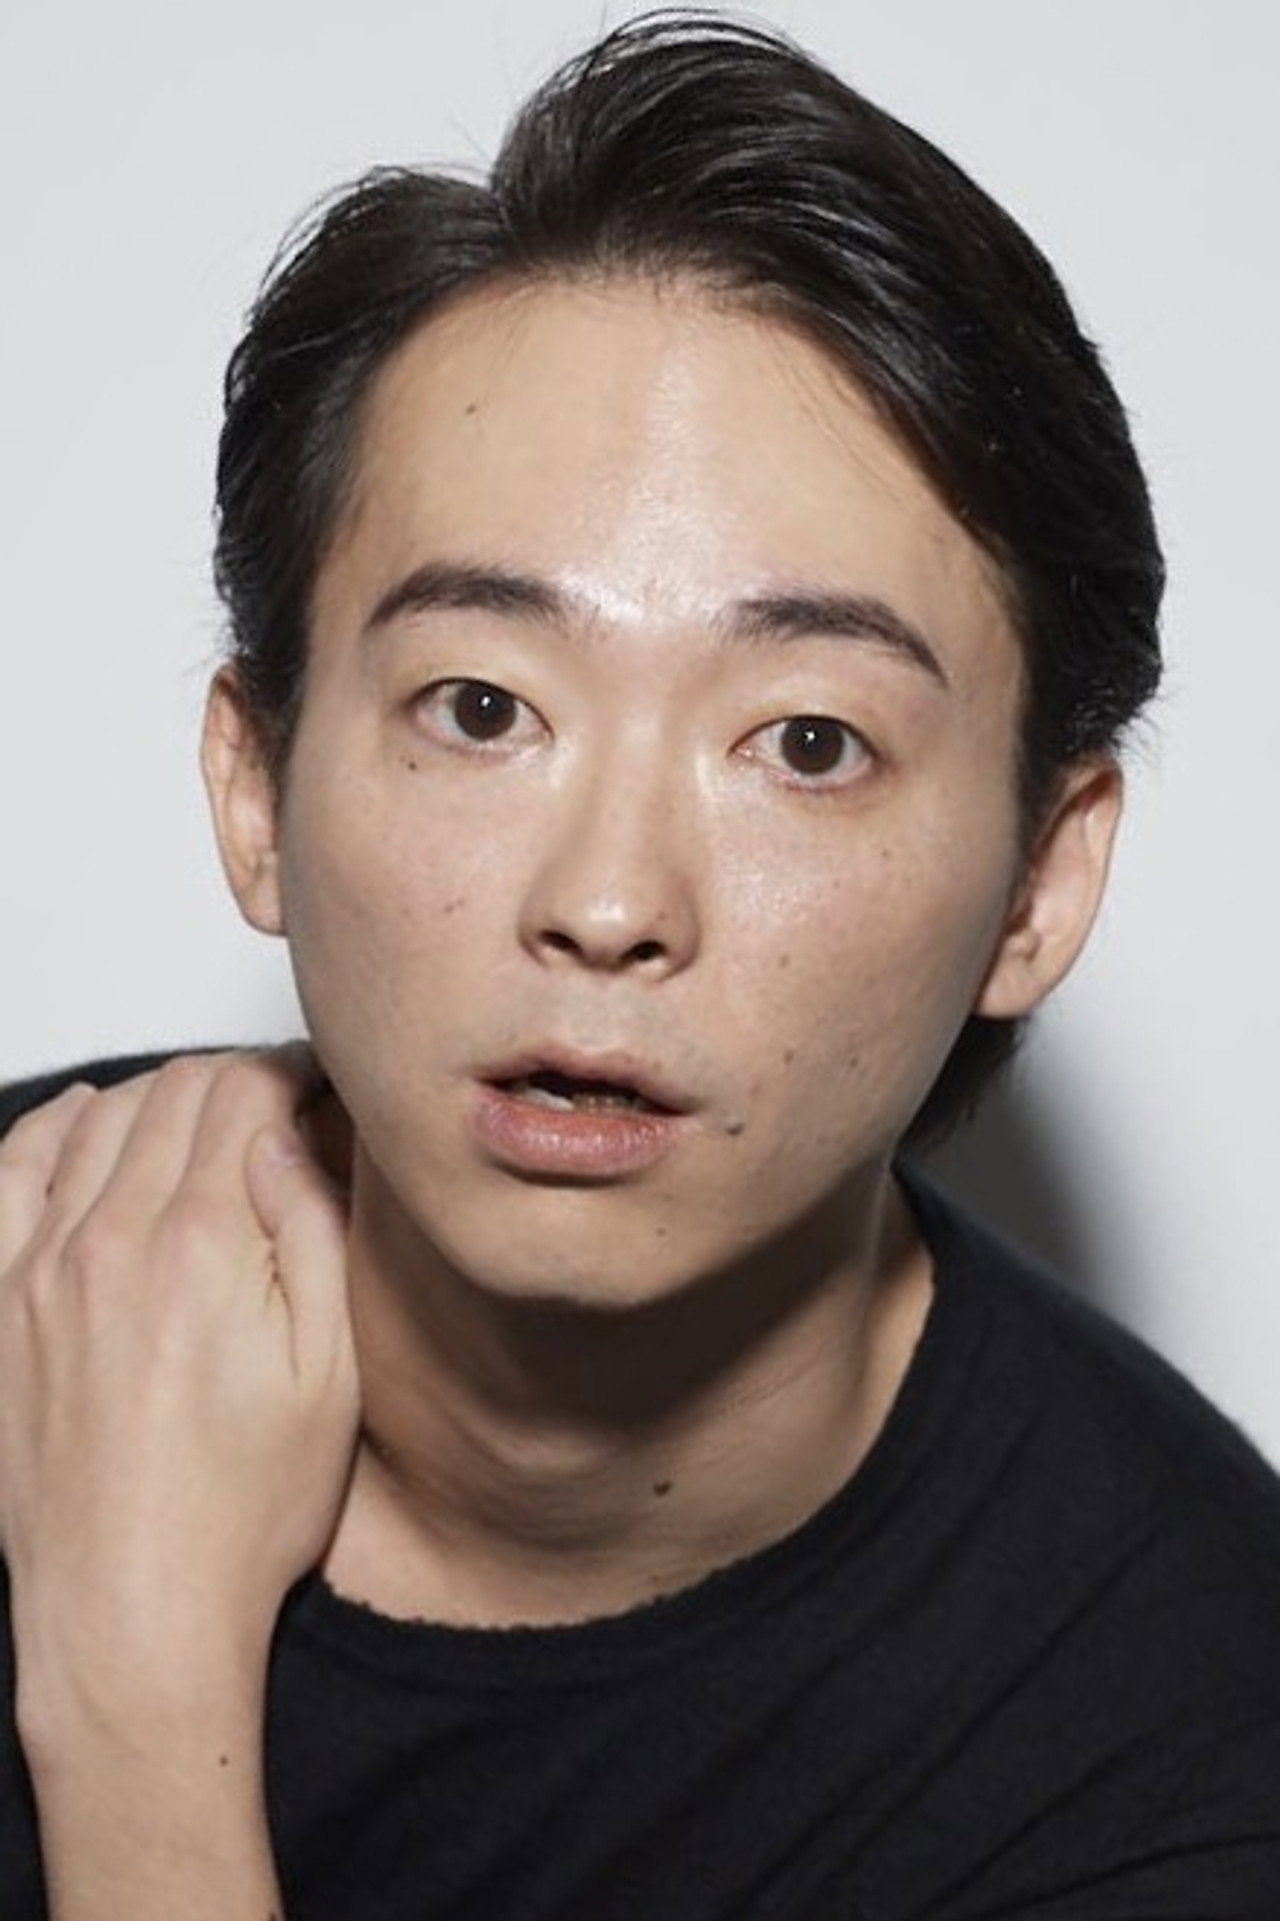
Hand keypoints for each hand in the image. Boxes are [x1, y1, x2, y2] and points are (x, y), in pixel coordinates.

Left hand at [0, 1047, 359, 1741]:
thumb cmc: (241, 1511)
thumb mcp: (330, 1376)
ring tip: (201, 1119)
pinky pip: (9, 1172)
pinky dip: (52, 1128)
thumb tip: (286, 1134)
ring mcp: (40, 1268)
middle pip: (173, 1093)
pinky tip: (87, 1122)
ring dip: (156, 1096)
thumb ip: (312, 1235)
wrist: (131, 1612)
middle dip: (234, 1080)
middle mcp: (111, 1240)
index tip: (317, 1088)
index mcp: (204, 1247)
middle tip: (274, 1108)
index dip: (292, 1072)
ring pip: (96, 1118)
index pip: (244, 1092)